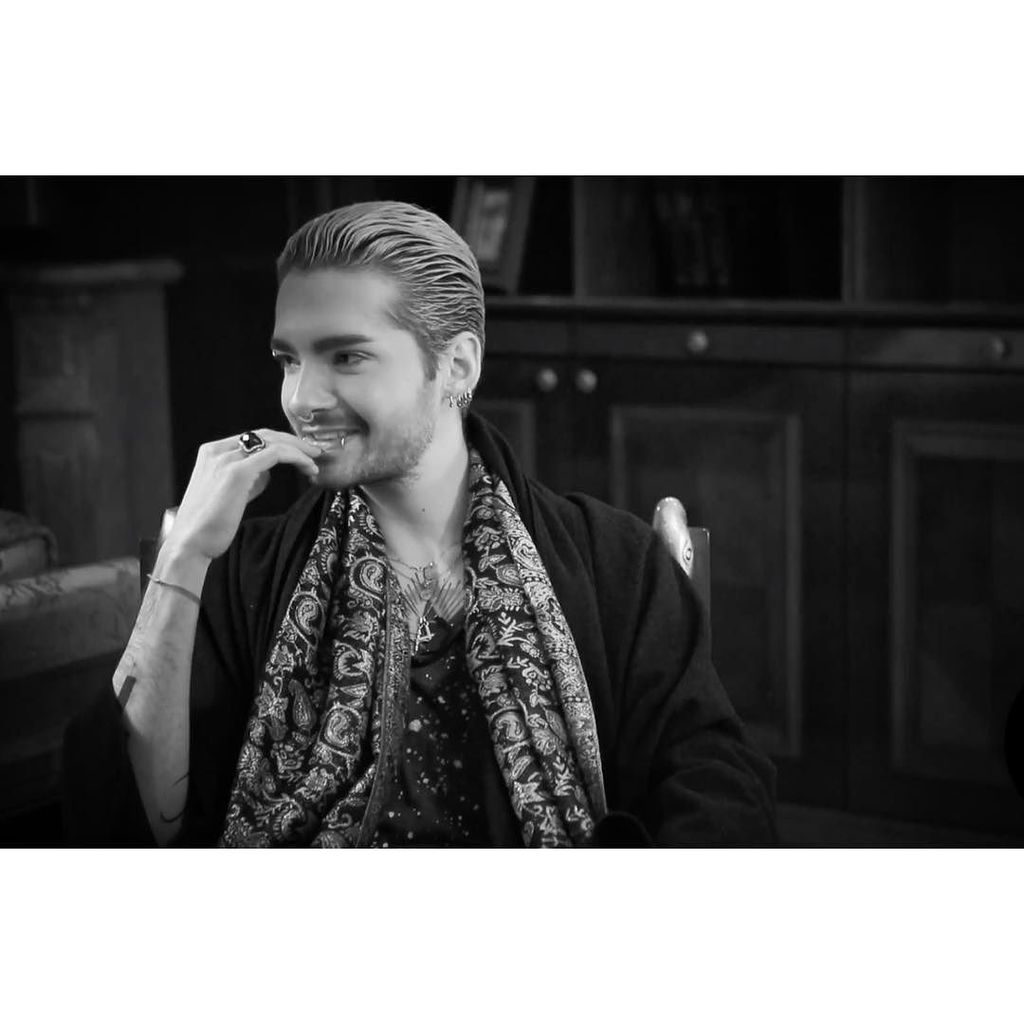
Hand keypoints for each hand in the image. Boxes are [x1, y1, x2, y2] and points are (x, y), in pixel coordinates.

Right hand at [163, 429, 322, 562]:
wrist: (191, 543)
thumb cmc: (210, 525)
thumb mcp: (230, 493)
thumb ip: (247, 478)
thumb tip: (267, 472)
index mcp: (212, 452)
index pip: (253, 437)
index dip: (281, 442)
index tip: (301, 453)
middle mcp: (217, 450)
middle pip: (265, 434)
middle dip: (293, 442)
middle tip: (315, 453)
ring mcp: (226, 459)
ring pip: (273, 441)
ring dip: (298, 450)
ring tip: (315, 463)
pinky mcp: (237, 472)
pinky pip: (275, 454)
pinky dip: (296, 457)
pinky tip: (307, 468)